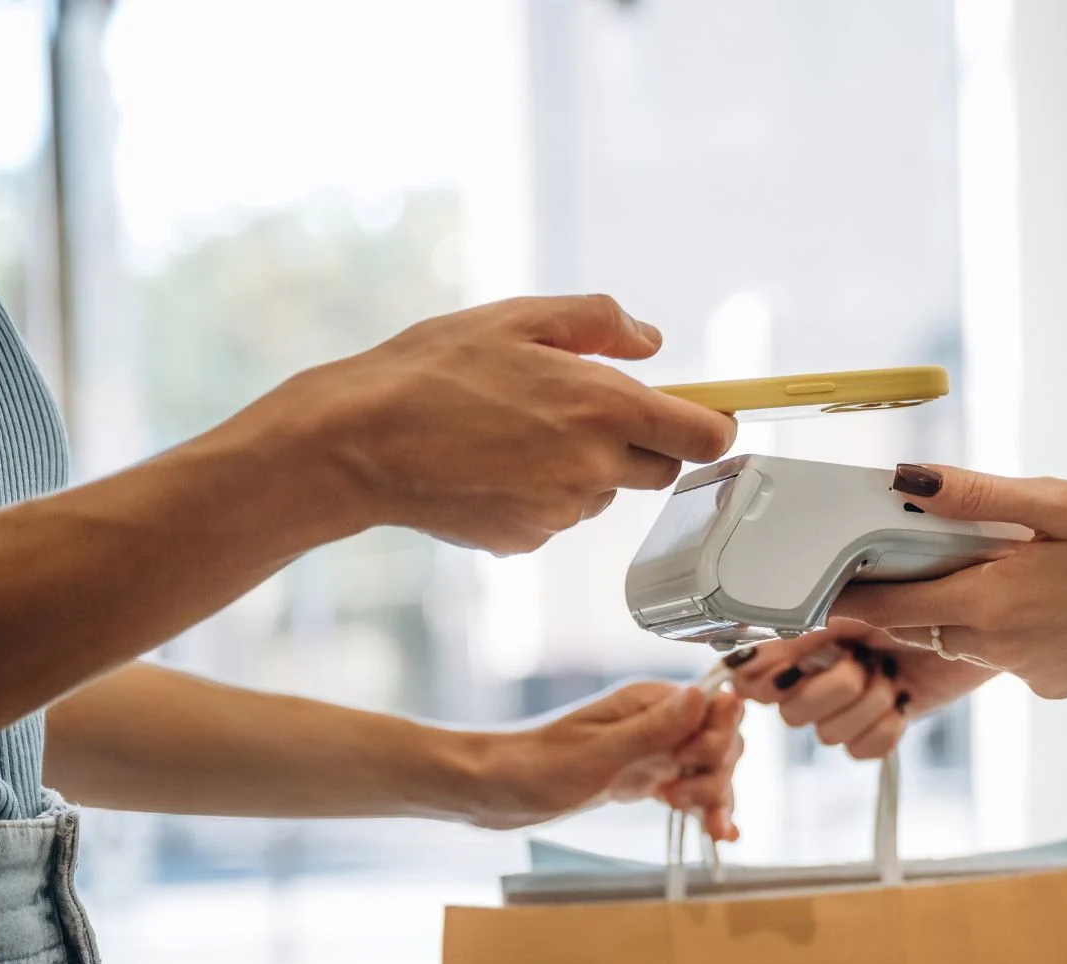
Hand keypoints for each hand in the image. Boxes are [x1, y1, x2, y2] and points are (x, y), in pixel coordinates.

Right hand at [221, 294, 736, 554]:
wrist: (354, 443)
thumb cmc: (429, 370)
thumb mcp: (515, 319)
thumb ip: (597, 321)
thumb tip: (653, 343)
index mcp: (606, 408)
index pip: (707, 436)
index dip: (712, 424)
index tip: (701, 413)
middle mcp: (594, 468)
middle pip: (663, 468)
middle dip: (643, 441)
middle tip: (586, 408)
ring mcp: (562, 513)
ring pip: (604, 491)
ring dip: (585, 465)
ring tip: (516, 431)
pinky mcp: (527, 541)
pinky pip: (558, 515)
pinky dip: (541, 493)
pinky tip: (490, 465)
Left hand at [458, 681, 745, 835]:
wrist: (493, 790)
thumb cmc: (534, 767)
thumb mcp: (598, 753)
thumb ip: (654, 729)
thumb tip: (704, 696)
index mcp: (649, 703)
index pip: (716, 709)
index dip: (718, 740)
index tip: (692, 765)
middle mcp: (657, 722)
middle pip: (721, 742)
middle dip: (716, 775)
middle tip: (679, 798)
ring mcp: (652, 751)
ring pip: (709, 770)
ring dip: (713, 796)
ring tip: (696, 821)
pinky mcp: (642, 778)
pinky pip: (689, 789)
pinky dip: (705, 809)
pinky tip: (718, 833)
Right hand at [728, 619, 995, 759]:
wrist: (973, 612)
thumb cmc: (917, 590)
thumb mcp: (855, 598)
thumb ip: (801, 619)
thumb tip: (751, 642)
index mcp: (799, 638)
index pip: (750, 678)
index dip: (766, 680)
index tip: (793, 666)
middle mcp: (816, 673)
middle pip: (791, 713)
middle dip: (832, 688)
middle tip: (861, 658)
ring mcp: (848, 703)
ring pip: (828, 734)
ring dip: (867, 702)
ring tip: (891, 671)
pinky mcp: (880, 724)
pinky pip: (862, 749)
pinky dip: (886, 726)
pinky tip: (902, 698)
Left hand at [831, 464, 1066, 697]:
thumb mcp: (1057, 501)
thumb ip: (974, 496)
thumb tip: (905, 481)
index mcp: (993, 604)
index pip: (888, 607)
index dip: (848, 594)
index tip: (821, 578)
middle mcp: (1002, 650)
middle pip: (919, 626)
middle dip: (902, 594)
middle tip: (898, 554)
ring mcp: (1030, 674)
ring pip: (964, 640)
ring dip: (960, 606)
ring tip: (997, 562)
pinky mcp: (1056, 685)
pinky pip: (1007, 655)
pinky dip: (1008, 626)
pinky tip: (1050, 596)